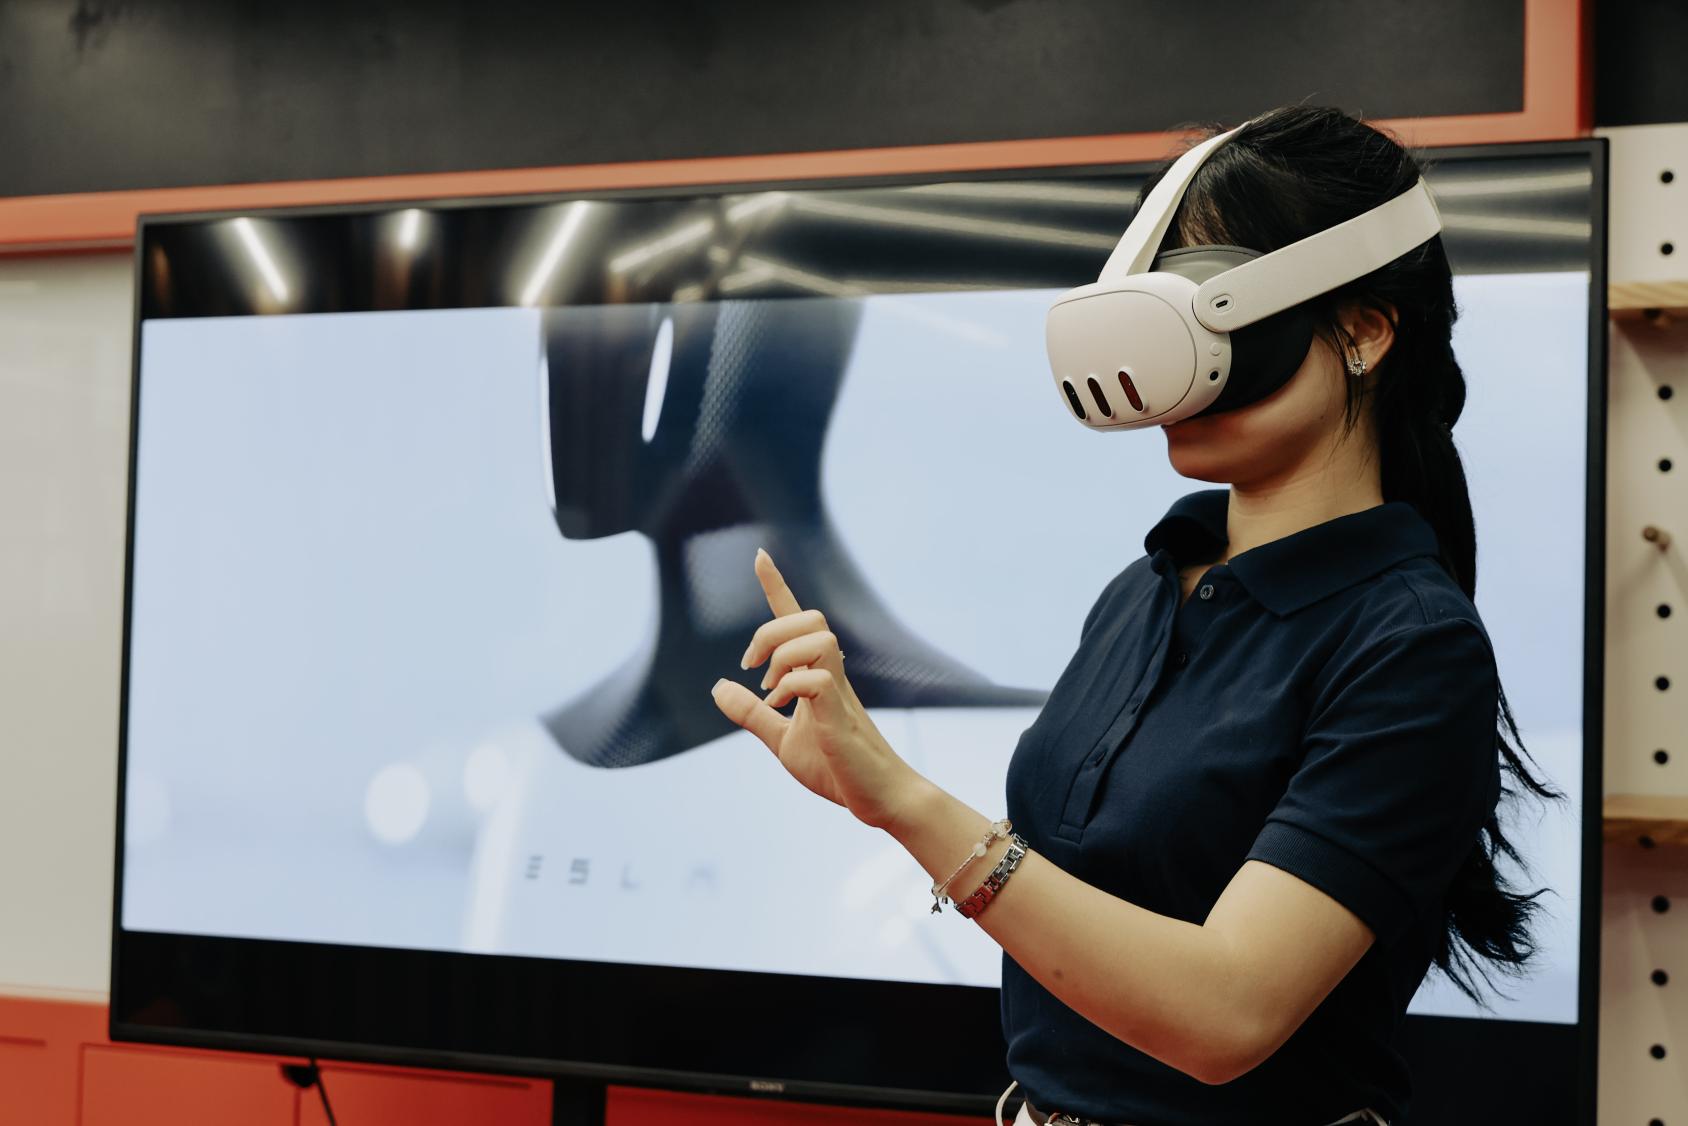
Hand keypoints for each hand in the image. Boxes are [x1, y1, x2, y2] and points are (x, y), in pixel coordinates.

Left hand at [710, 547, 928, 831]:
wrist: (879, 798)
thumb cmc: (837, 768)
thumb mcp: (782, 740)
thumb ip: (752, 714)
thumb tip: (717, 686)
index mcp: (818, 675)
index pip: (796, 619)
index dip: (776, 585)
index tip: (760, 555)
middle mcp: (832, 673)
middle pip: (810, 616)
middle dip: (770, 631)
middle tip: (751, 669)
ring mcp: (839, 692)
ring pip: (817, 637)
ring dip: (782, 656)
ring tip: (771, 690)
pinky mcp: (840, 716)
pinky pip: (816, 679)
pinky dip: (789, 687)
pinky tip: (780, 708)